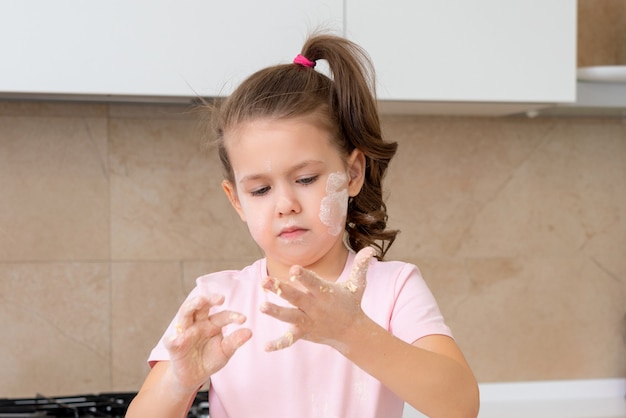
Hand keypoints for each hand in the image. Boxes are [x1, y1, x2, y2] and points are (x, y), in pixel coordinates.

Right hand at [164, 294, 251, 392]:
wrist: (194, 376)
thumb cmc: (210, 359)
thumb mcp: (225, 351)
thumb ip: (234, 341)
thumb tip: (249, 332)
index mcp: (212, 323)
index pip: (222, 315)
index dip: (232, 316)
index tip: (243, 319)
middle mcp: (198, 323)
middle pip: (201, 305)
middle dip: (209, 299)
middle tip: (220, 298)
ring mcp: (184, 332)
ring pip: (185, 313)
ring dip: (191, 306)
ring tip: (200, 301)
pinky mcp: (174, 346)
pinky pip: (171, 340)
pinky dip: (172, 338)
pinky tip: (177, 338)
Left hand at [260, 247, 375, 351]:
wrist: (352, 332)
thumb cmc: (351, 303)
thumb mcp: (357, 285)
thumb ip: (361, 267)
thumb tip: (371, 250)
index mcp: (325, 293)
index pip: (313, 283)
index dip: (304, 276)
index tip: (293, 269)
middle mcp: (315, 306)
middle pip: (296, 297)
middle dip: (280, 289)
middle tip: (265, 281)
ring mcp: (308, 320)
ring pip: (290, 316)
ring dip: (276, 312)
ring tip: (261, 307)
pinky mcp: (304, 332)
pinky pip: (290, 339)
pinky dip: (279, 344)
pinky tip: (266, 347)